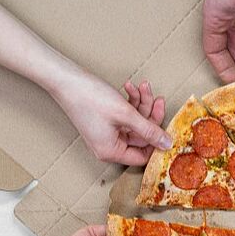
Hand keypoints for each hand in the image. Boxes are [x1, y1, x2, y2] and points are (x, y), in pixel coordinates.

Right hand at [49, 67, 170, 165]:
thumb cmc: (90, 98)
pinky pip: (125, 115)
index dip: (156, 142)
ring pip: (135, 122)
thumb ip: (149, 130)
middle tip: (158, 99)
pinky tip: (130, 87)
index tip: (167, 127)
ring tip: (143, 87)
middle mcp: (108, 146)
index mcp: (111, 152)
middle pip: (141, 136)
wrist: (66, 79)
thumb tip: (167, 144)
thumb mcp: (126, 114)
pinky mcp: (105, 120)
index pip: (143, 156)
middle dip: (150, 114)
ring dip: (141, 104)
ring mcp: (106, 133)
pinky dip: (130, 101)